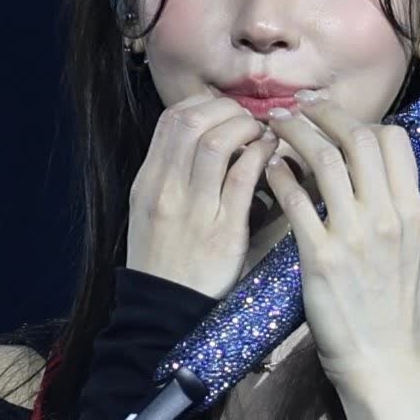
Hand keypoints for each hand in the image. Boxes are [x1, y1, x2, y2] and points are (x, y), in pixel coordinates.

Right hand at [126, 94, 280, 298]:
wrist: (166, 313)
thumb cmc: (166, 262)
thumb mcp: (151, 213)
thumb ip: (172, 176)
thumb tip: (207, 140)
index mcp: (148, 182)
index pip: (172, 120)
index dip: (204, 106)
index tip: (224, 114)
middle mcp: (166, 189)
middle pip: (193, 121)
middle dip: (227, 111)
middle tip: (249, 121)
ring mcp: (194, 209)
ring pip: (218, 141)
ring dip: (247, 128)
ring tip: (262, 136)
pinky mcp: (223, 230)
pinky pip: (244, 176)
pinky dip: (262, 156)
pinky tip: (272, 157)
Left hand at [261, 91, 419, 390]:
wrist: (381, 357)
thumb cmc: (388, 302)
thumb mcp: (406, 246)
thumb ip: (391, 205)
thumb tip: (368, 166)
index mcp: (412, 210)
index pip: (394, 140)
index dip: (361, 119)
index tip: (334, 118)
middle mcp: (386, 217)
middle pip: (357, 139)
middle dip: (323, 114)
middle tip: (297, 109)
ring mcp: (354, 236)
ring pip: (323, 160)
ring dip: (295, 135)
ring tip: (276, 128)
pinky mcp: (321, 258)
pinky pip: (296, 200)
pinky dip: (280, 175)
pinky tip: (269, 167)